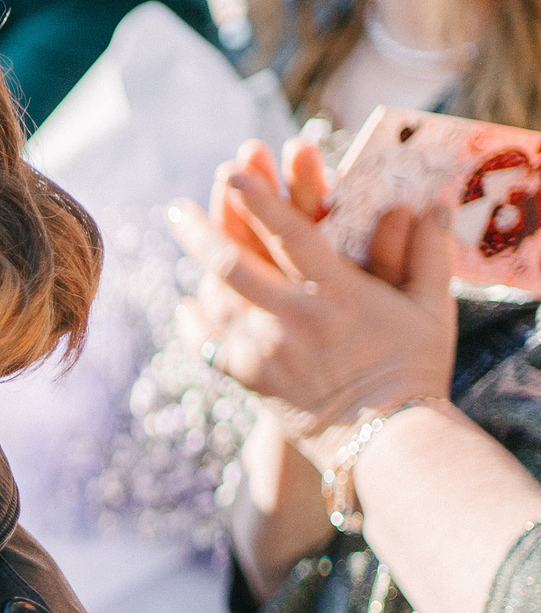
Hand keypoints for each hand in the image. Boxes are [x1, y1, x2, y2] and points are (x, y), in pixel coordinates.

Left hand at [172, 138, 457, 468]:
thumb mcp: (432, 307)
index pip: (292, 236)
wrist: (385, 440)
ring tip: (183, 237)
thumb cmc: (415, 367)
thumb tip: (428, 202)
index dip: (258, 201)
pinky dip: (194, 320)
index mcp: (339, 294)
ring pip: (214, 299)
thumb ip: (426, 253)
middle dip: (202, 229)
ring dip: (194, 266)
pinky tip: (187, 303)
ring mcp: (266, 350)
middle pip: (233, 264)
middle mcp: (294, 319)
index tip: (232, 172)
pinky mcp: (249, 377)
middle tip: (179, 207)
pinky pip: (207, 342)